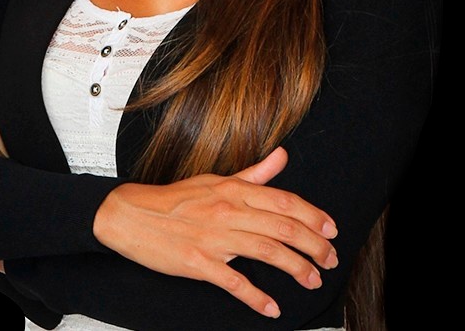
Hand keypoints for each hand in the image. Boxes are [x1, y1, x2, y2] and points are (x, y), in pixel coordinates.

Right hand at [93, 147, 338, 318]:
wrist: (133, 214)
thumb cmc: (177, 198)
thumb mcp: (216, 179)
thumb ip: (254, 173)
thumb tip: (282, 156)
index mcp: (233, 189)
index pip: (283, 200)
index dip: (312, 215)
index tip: (331, 230)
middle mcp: (228, 210)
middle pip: (281, 226)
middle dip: (313, 244)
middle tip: (331, 259)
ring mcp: (213, 237)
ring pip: (265, 251)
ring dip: (295, 267)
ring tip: (312, 280)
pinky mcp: (198, 263)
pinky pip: (233, 281)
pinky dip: (255, 296)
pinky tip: (272, 308)